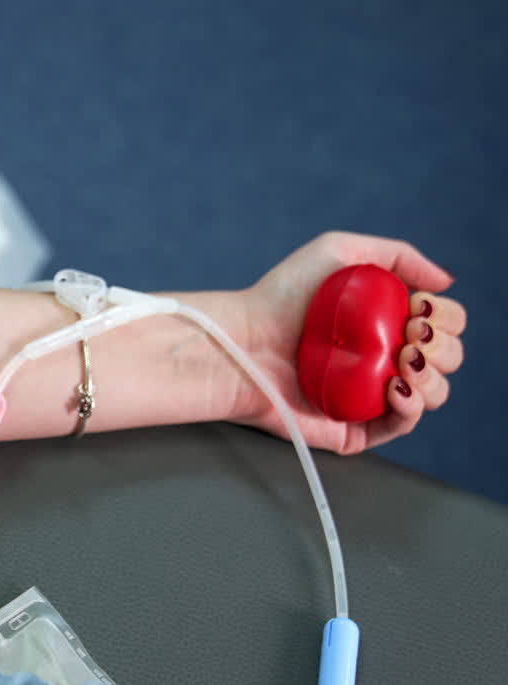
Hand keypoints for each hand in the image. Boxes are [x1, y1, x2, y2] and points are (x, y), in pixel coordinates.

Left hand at [228, 232, 464, 453]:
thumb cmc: (280, 296)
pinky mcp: (352, 426)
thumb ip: (398, 255)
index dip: (445, 318)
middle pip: (445, 360)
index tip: (420, 308)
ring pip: (432, 393)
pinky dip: (411, 407)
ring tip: (403, 359)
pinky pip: (400, 425)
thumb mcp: (339, 252)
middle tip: (410, 334)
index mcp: (384, 323)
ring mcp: (368, 394)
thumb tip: (445, 282)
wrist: (245, 339)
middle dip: (443, 346)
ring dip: (432, 376)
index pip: (440, 325)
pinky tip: (397, 387)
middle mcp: (381, 359)